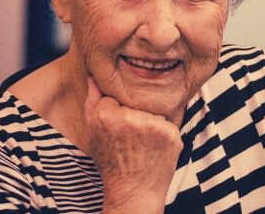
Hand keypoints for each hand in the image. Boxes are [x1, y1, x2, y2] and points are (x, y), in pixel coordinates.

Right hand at [85, 76, 182, 213]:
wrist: (133, 191)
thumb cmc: (112, 160)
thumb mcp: (93, 129)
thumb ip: (93, 98)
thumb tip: (94, 73)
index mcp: (105, 114)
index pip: (117, 93)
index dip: (118, 108)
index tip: (117, 127)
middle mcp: (129, 117)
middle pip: (137, 98)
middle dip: (137, 111)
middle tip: (132, 135)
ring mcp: (152, 125)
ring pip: (155, 108)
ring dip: (152, 119)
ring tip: (144, 140)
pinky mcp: (171, 134)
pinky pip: (170, 119)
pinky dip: (165, 130)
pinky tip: (156, 145)